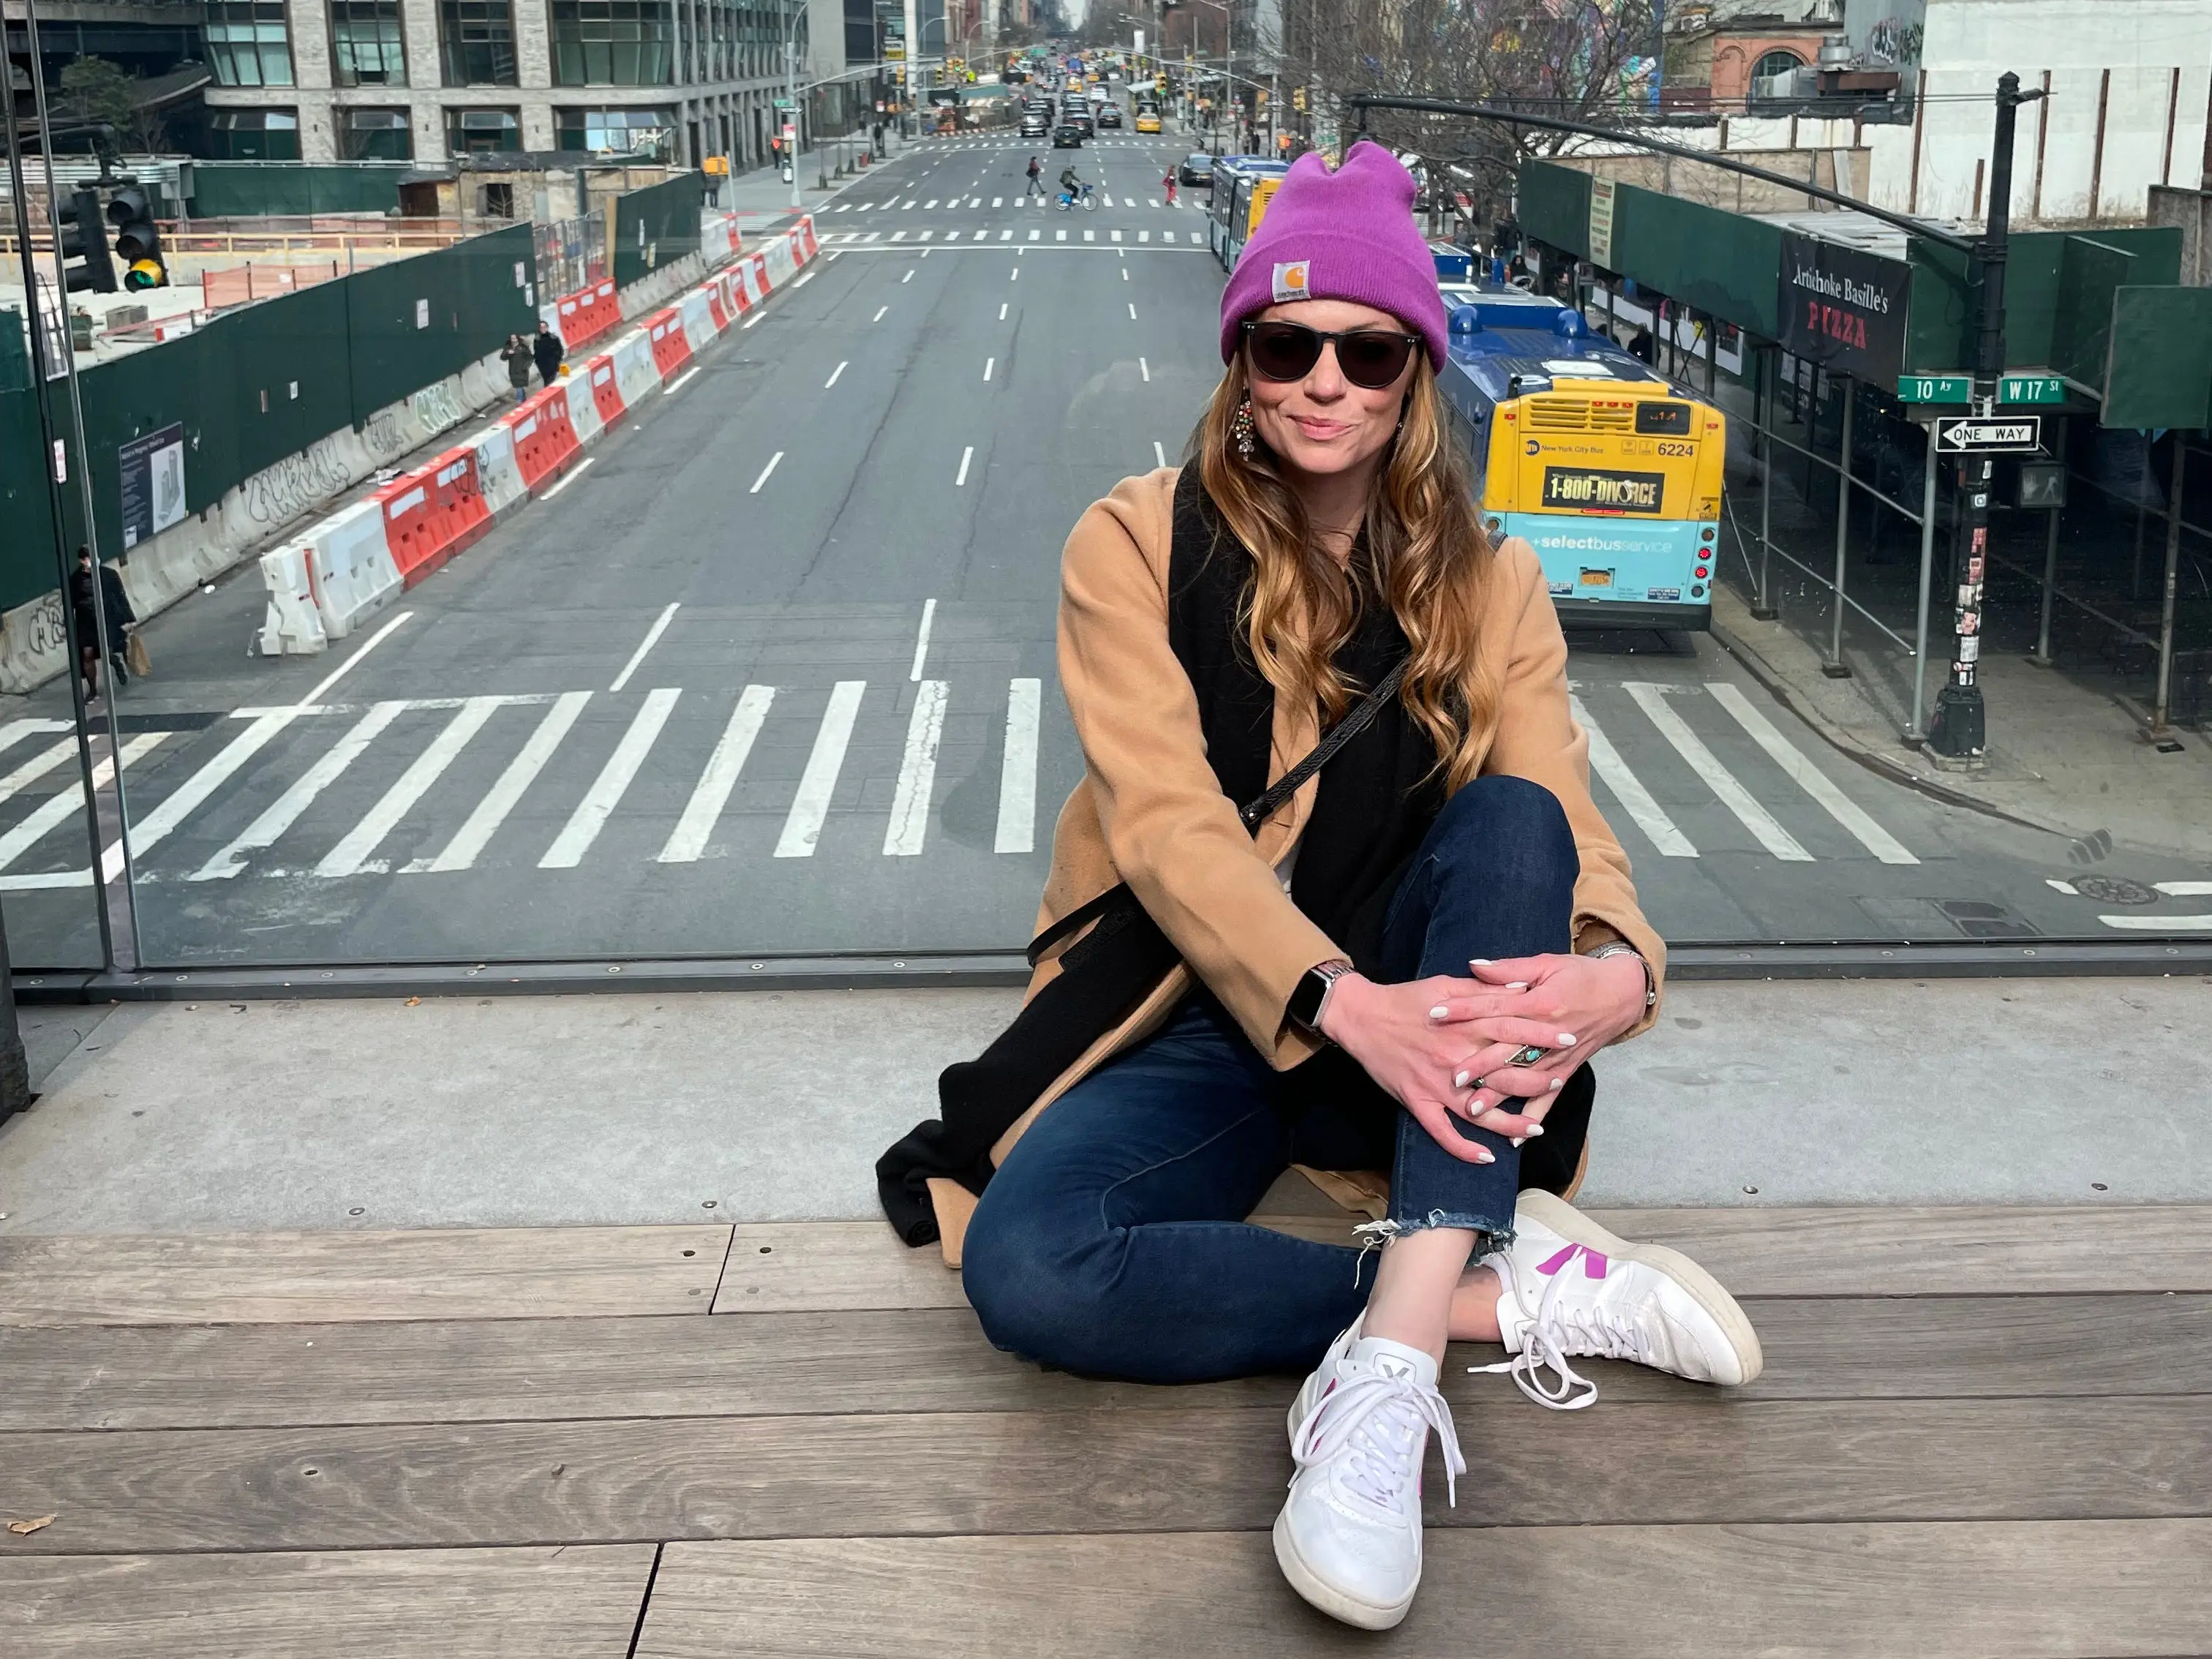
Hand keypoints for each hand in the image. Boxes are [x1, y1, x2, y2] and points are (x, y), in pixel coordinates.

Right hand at [1316, 972, 1550, 1163]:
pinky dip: (1463, 1147)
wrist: (1361, 1017)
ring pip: (1479, 1110)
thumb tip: (1521, 988)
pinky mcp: (1417, 1101)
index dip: (1543, 1037)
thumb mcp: (1446, 984)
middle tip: (1559, 1082)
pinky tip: (1486, 1157)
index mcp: (1463, 1025)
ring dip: (1509, 1122)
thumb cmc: (1406, 999)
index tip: (1570, 1039)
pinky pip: (1442, 1131)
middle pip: (1503, 1074)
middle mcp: (1454, 1057)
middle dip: (1535, 1080)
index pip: (1512, 1030)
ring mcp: (1435, 1084)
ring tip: (1535, 1129)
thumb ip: (1484, 989)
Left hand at [1424, 952, 1649, 1127]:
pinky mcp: (1567, 1071)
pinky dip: (1533, 1117)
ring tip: (1473, 1108)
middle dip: (1479, 1064)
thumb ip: (1509, 969)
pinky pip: (1549, 1098)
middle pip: (1509, 1051)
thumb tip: (1474, 966)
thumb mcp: (1547, 964)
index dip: (1464, 1010)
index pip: (1495, 1008)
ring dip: (1500, 1095)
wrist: (1623, 994)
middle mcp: (1550, 1035)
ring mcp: (1559, 1058)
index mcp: (1542, 1003)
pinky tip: (1516, 1139)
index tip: (1436, 1015)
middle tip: (1452, 1077)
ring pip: (1525, 1080)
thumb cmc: (1580, 975)